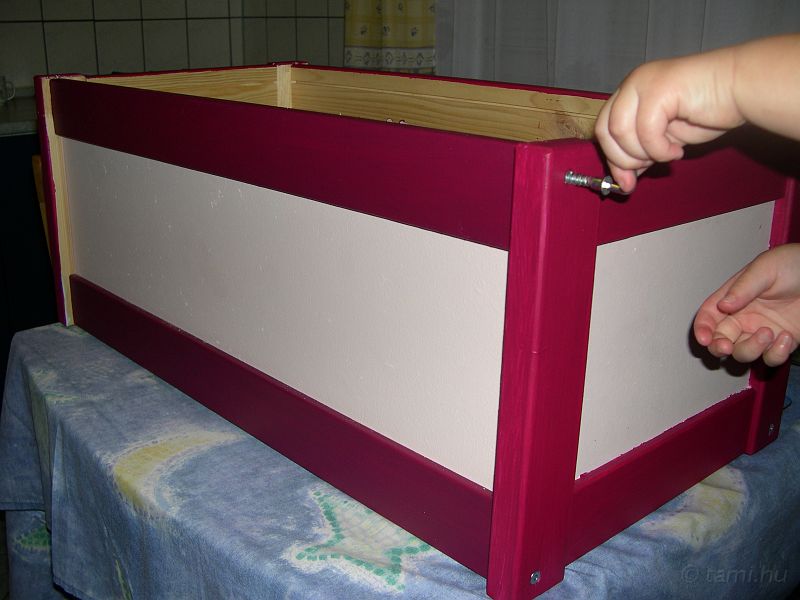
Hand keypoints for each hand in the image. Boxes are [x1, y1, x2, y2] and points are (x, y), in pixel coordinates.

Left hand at [595, 50, 744, 191]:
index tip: (625, 182)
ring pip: (621, 131)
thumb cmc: (707, 109)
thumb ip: (641, 153)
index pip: (603, 128)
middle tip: (647, 166)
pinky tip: (677, 149)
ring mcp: (644, 82)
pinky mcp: (660, 88)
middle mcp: (633, 84)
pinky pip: (646, 130)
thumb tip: (623, 180)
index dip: (612, 158)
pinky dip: (659, 149)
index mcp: (630, 93)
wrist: (740, 89)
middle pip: (605, 130)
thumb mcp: (664, 138)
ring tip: (667, 153)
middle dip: (623, 159)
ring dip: (643, 153)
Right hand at [693, 244, 799, 365]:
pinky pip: (771, 358)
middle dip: (719, 347)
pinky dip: (776, 354)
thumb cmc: (794, 264)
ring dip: (751, 349)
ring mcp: (763, 331)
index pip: (709, 316)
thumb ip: (743, 287)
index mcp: (733, 298)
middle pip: (720, 340)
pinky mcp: (783, 342)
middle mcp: (744, 317)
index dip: (702, 328)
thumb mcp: (766, 268)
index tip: (704, 339)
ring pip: (743, 353)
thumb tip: (723, 305)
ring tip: (769, 333)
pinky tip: (787, 337)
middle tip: (727, 346)